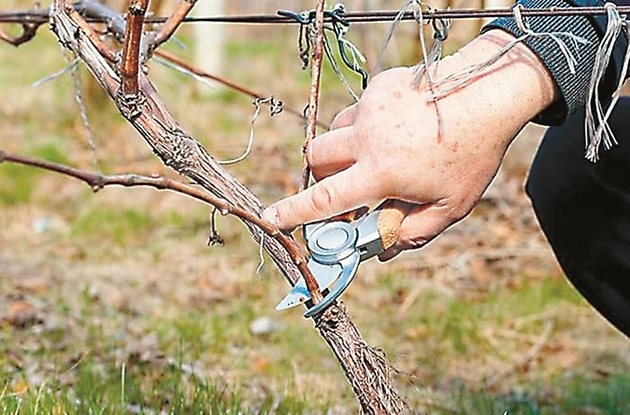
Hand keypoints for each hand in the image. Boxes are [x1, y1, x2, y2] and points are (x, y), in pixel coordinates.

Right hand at [263, 30, 555, 259]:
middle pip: (315, 157)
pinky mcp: (378, 86)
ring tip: (382, 153)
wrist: (488, 92)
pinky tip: (399, 127)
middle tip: (346, 184)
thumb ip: (411, 232)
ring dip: (345, 149)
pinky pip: (358, 110)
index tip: (270, 218)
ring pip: (335, 131)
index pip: (325, 198)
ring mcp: (370, 108)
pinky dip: (367, 125)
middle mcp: (367, 137)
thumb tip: (381, 252)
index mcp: (381, 171)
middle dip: (321, 175)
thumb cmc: (472, 154)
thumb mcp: (450, 206)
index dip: (293, 212)